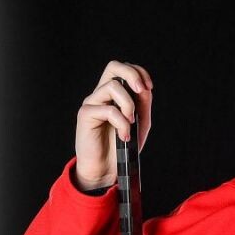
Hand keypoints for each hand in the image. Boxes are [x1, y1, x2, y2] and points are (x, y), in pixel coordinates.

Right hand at [73, 61, 153, 190]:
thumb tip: (145, 88)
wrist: (106, 169)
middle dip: (132, 75)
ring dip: (129, 105)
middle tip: (142, 90)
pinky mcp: (85, 114)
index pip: (122, 69)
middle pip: (113, 66)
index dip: (138, 72)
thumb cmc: (121, 146)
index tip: (149, 87)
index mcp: (113, 94)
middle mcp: (101, 94)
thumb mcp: (139, 123)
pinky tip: (124, 136)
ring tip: (131, 123)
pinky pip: (109, 110)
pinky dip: (122, 123)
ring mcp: (92, 103)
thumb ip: (142, 104)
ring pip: (113, 86)